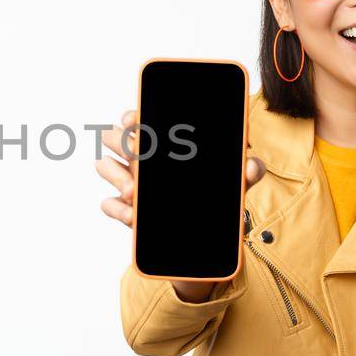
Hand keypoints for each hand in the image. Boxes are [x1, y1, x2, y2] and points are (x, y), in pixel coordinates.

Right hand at [96, 109, 264, 301]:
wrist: (206, 240)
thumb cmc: (215, 198)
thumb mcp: (235, 183)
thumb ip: (247, 172)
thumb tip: (251, 165)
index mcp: (165, 143)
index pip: (140, 119)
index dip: (133, 115)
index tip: (136, 119)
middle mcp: (142, 159)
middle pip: (113, 136)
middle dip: (118, 139)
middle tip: (135, 152)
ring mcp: (131, 183)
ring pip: (104, 165)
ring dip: (115, 175)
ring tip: (134, 192)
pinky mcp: (127, 211)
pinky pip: (108, 204)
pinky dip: (117, 208)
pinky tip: (132, 217)